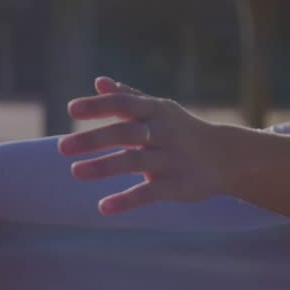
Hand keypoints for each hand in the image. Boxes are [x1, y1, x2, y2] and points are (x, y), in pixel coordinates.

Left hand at [59, 77, 235, 214]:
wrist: (227, 157)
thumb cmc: (184, 130)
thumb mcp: (160, 109)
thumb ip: (128, 97)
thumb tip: (98, 82)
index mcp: (157, 112)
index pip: (124, 105)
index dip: (99, 106)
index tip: (71, 109)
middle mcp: (164, 133)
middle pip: (126, 134)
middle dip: (94, 139)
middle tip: (62, 146)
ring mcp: (171, 160)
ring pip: (134, 163)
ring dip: (104, 167)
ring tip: (75, 172)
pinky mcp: (177, 186)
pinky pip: (149, 194)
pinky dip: (126, 201)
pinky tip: (104, 207)